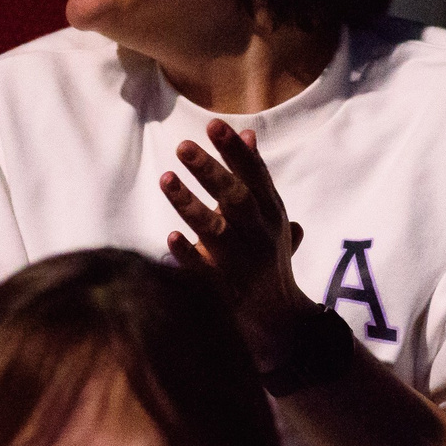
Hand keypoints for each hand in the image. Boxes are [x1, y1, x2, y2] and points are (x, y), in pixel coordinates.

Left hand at [161, 120, 310, 362]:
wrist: (280, 321)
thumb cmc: (267, 257)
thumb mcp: (269, 215)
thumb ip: (254, 176)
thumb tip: (246, 132)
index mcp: (271, 213)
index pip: (254, 175)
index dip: (235, 151)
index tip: (213, 124)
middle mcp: (259, 235)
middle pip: (235, 199)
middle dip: (210, 171)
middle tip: (182, 146)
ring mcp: (242, 263)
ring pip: (215, 230)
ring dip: (189, 204)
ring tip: (165, 178)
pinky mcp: (225, 290)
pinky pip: (203, 271)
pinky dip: (188, 254)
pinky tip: (171, 237)